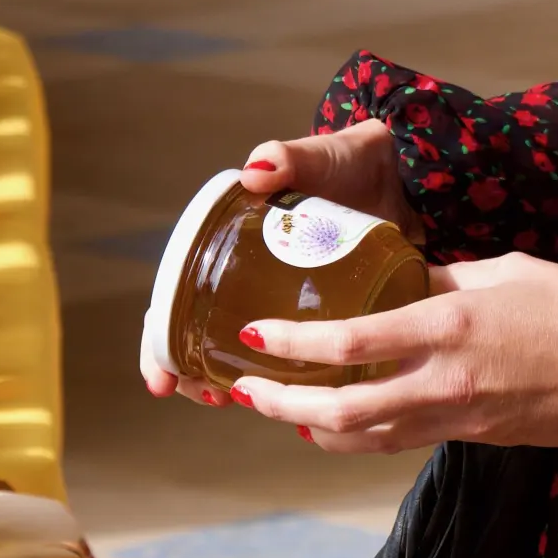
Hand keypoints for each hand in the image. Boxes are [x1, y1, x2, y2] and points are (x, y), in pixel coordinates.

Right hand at [142, 119, 417, 405]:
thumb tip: (255, 170)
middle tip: (204, 397)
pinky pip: (290, 354)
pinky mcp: (321, 313)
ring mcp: (281, 297)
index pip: (177, 295)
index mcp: (229, 240)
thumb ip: (288, 157)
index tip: (161, 379)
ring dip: (227, 379)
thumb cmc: (348, 162)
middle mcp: (246, 274)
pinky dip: (282, 379)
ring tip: (231, 400)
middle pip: (198, 332)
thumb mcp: (317, 158)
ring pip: (238, 350)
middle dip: (189, 372)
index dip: (160, 340)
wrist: (397, 175)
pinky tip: (289, 399)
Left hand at [232, 253, 557, 451]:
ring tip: (282, 412)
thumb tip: (401, 276)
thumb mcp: (504, 270)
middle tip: (246, 393)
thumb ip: (443, 276)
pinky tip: (343, 423)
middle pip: (343, 412)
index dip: (292, 344)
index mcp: (450, 327)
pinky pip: (406, 440)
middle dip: (284, 406)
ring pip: (368, 439)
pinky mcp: (478, 437)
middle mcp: (446, 381)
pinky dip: (364, 435)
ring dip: (315, 430)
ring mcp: (461, 418)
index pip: (350, 343)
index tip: (253, 333)